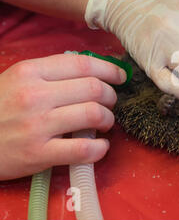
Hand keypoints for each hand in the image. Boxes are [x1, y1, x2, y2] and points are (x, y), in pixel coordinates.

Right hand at [0, 54, 125, 179]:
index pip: (82, 64)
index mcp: (30, 72)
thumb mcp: (17, 79)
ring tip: (105, 123)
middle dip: (111, 96)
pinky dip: (100, 148)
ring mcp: (37, 126)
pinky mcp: (38, 154)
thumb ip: (51, 74)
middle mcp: (34, 96)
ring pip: (94, 115)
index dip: (109, 70)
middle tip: (110, 102)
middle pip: (94, 89)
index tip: (120, 77)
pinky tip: (100, 147)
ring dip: (108, 120)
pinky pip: (84, 149)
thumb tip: (94, 72)